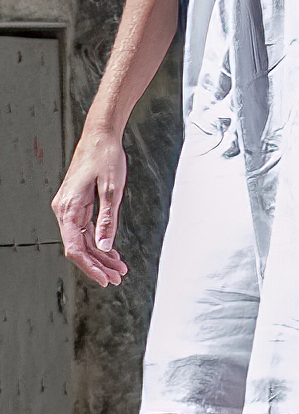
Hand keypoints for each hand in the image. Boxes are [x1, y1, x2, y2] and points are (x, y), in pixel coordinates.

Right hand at [51, 128, 128, 286]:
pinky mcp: (78, 203)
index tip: (105, 279)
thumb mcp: (112, 189)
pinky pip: (86, 228)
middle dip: (98, 264)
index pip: (75, 248)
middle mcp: (65, 210)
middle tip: (117, 277)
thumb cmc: (105, 156)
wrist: (101, 135)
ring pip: (83, 239)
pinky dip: (99, 240)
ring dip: (100, 254)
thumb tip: (105, 247)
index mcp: (68, 208)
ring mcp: (70, 207)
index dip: (90, 267)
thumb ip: (108, 220)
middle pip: (79, 247)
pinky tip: (111, 250)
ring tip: (118, 267)